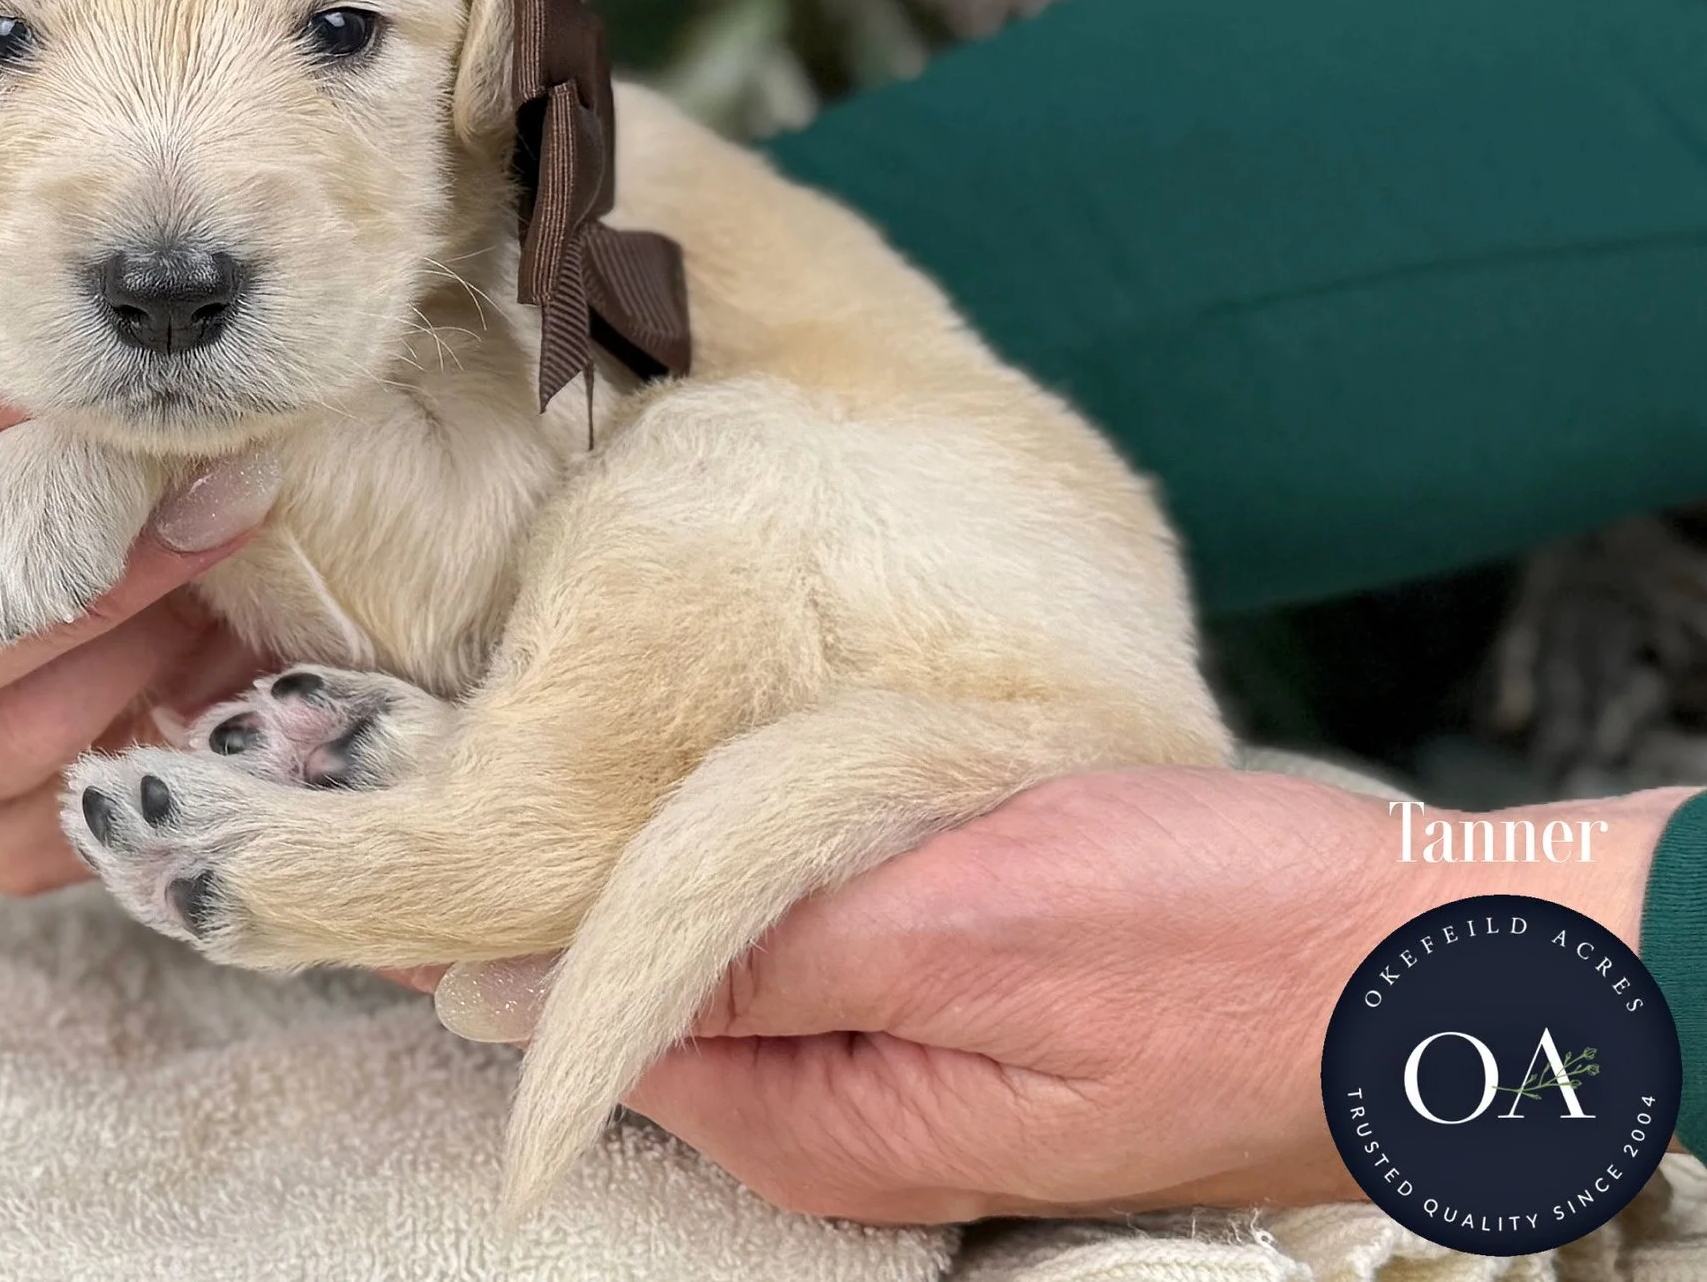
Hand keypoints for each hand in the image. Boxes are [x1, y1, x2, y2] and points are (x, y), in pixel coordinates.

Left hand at [438, 768, 1693, 1221]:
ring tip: (594, 717)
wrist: (1432, 959)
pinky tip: (748, 766)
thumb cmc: (1213, 938)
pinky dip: (766, 851)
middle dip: (566, 881)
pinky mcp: (968, 993)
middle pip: (644, 995)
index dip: (484, 921)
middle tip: (485, 724)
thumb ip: (739, 958)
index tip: (407, 792)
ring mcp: (912, 1058)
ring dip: (664, 852)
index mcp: (818, 1124)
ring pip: (730, 951)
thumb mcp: (957, 928)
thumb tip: (507, 991)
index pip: (575, 1031)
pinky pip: (820, 930)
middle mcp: (845, 1114)